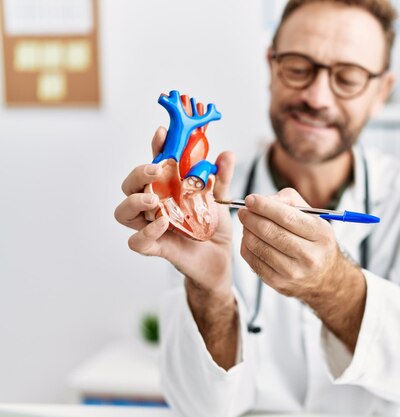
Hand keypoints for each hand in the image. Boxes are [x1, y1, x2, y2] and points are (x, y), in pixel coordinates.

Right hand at [114, 127, 234, 295]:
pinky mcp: (157, 248)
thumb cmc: (212, 229)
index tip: (163, 133)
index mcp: (167, 190)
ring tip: (154, 201)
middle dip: (138, 173)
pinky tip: (162, 224)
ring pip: (124, 212)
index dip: (155, 147)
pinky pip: (138, 241)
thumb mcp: (220, 200)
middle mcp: (154, 206)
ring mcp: (152, 227)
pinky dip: (146, 232)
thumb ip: (221, 178)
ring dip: (135, 202)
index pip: (155, 164)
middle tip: (156, 169)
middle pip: (130, 185)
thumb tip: (227, 154)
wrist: (219, 261)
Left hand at [237, 188, 351, 299]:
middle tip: (243, 211)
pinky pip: (254, 262)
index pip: (287, 217)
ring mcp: (294, 272)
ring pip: (259, 247)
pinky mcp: (279, 283)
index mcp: (320, 234)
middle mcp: (309, 255)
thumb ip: (289, 201)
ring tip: (246, 224)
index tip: (250, 199)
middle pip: (270, 232)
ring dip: (246, 232)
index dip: (264, 206)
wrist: (326, 277)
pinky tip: (248, 239)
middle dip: (251, 218)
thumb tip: (262, 200)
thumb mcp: (314, 217)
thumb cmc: (316, 241)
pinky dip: (247, 247)